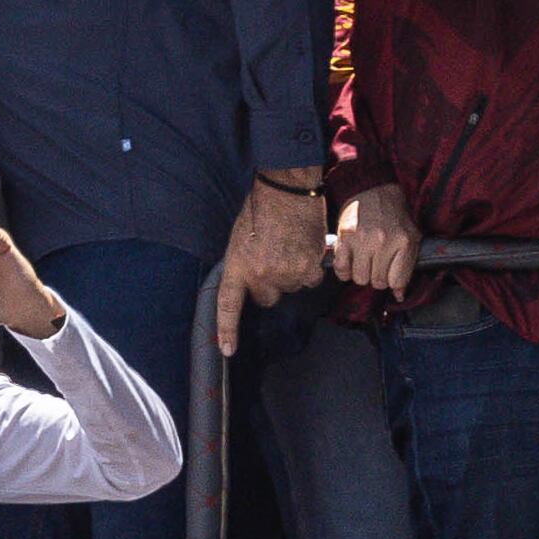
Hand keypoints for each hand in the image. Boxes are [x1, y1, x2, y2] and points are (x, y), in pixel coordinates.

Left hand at [216, 171, 327, 355]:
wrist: (287, 188)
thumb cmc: (261, 207)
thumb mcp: (240, 237)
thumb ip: (245, 263)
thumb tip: (256, 281)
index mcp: (237, 266)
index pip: (228, 306)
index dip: (228, 330)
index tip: (228, 351)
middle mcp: (261, 275)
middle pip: (267, 299)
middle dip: (271, 285)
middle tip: (274, 258)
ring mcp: (287, 274)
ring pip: (292, 288)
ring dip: (293, 273)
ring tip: (290, 245)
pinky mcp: (309, 268)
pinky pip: (311, 279)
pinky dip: (311, 267)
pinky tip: (305, 246)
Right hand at [330, 183, 418, 294]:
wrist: (372, 188)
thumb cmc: (393, 215)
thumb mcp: (410, 235)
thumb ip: (407, 266)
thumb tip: (399, 296)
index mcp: (404, 242)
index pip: (397, 281)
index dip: (392, 281)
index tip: (389, 274)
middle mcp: (384, 242)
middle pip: (377, 282)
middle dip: (377, 277)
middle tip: (376, 264)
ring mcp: (363, 240)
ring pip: (360, 278)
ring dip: (361, 274)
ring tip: (364, 261)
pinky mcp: (345, 238)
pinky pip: (342, 269)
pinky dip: (344, 271)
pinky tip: (350, 262)